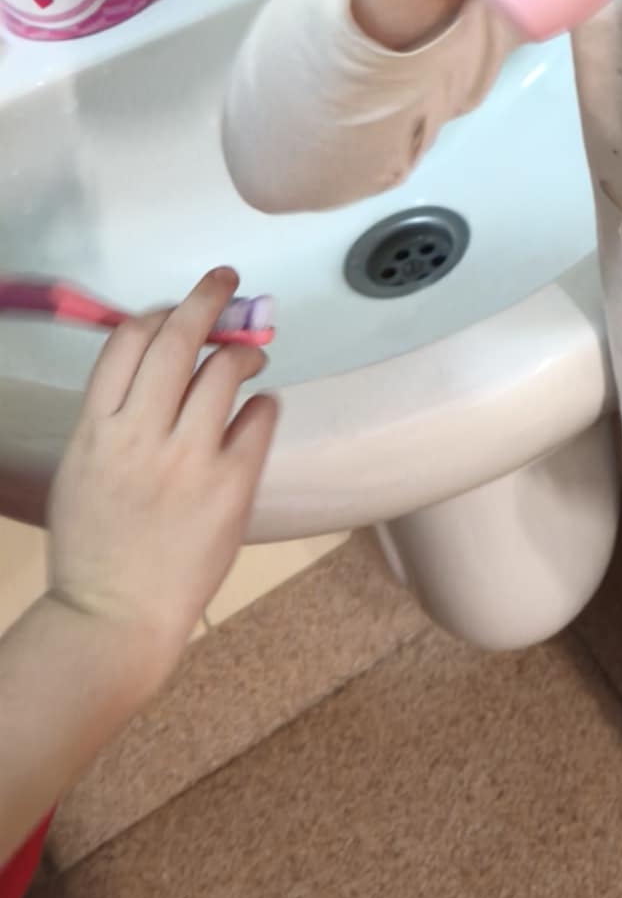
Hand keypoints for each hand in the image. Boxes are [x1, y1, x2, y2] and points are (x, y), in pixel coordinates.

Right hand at [45, 268, 277, 698]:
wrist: (114, 616)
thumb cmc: (95, 543)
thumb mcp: (82, 467)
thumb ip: (114, 414)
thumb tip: (156, 359)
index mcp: (96, 428)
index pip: (128, 340)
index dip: (158, 312)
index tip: (178, 307)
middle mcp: (141, 434)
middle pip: (179, 338)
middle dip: (208, 297)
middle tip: (227, 282)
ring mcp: (189, 458)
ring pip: (226, 368)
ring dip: (244, 351)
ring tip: (251, 357)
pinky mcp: (231, 484)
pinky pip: (260, 417)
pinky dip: (263, 404)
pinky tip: (257, 410)